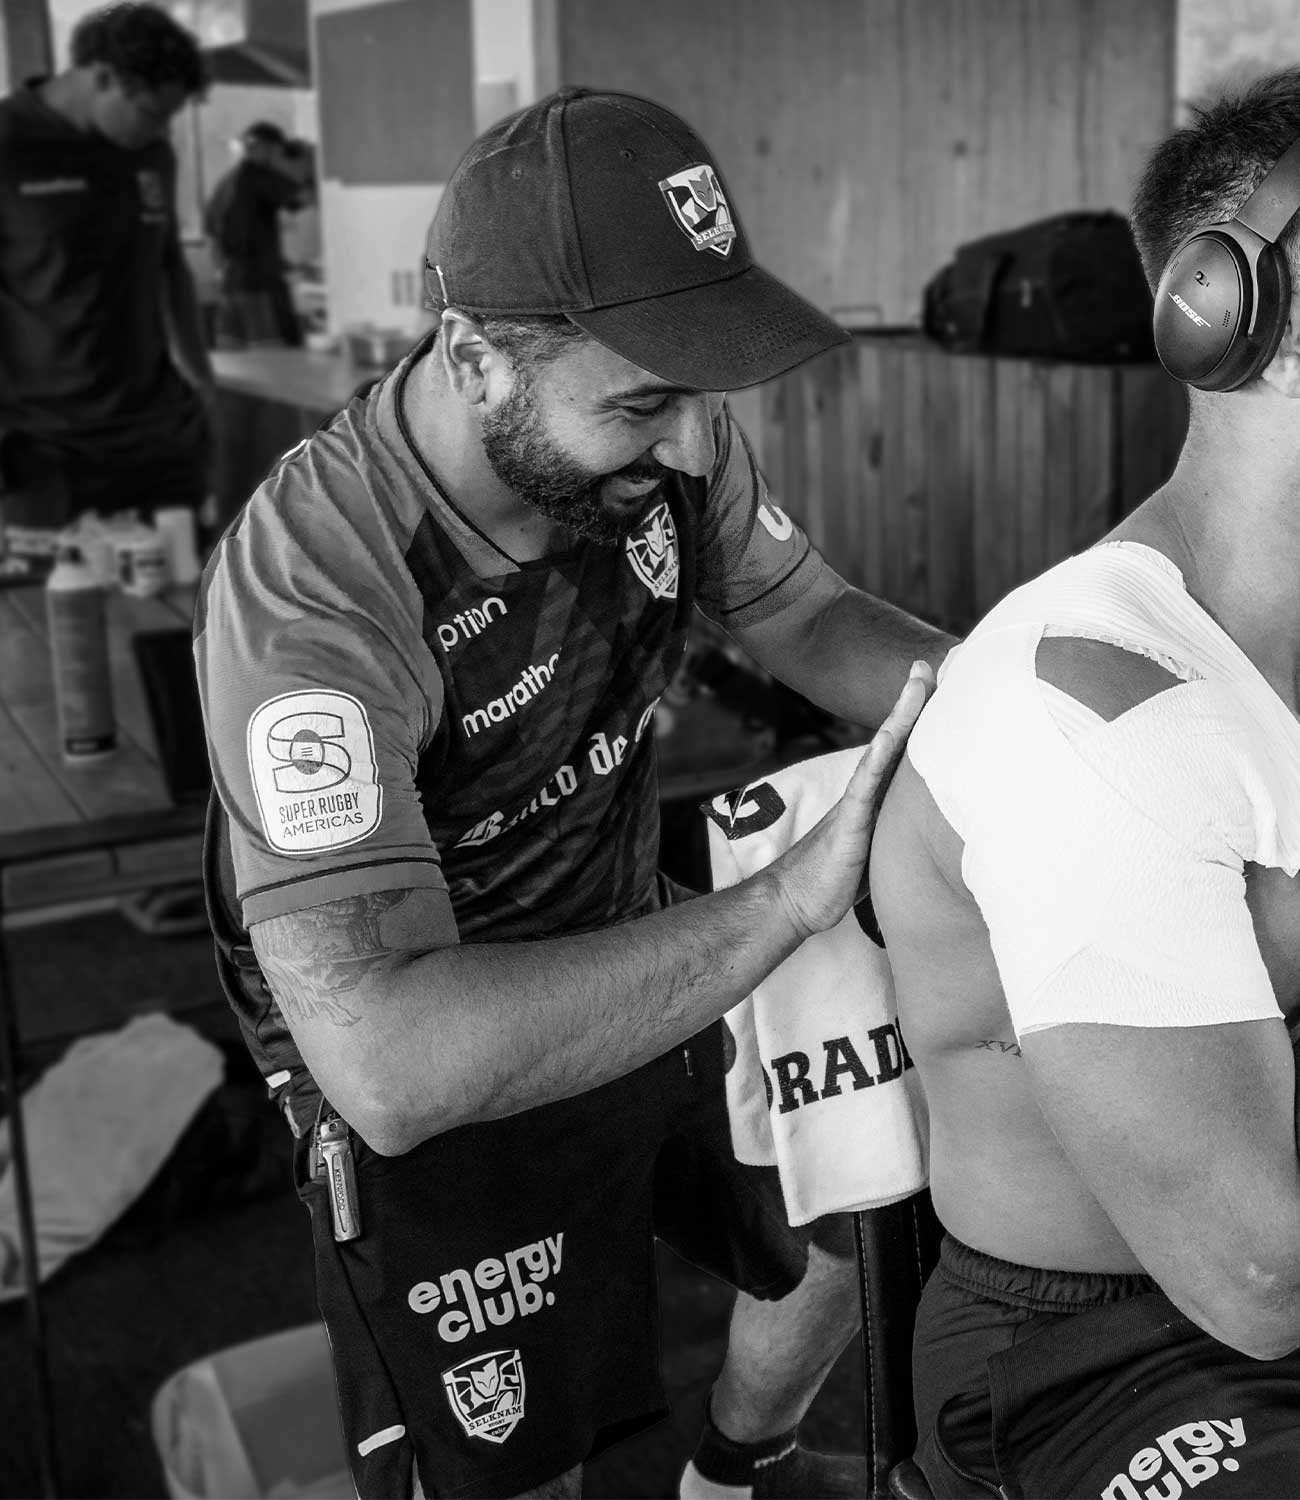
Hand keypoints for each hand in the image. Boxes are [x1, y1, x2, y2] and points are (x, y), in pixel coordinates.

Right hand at [769, 659, 934, 940]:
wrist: (795, 900)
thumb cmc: (835, 879)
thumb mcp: (875, 850)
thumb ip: (895, 833)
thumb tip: (927, 836)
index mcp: (876, 796)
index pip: (904, 750)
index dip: (920, 718)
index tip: (938, 684)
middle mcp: (867, 790)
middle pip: (898, 737)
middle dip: (916, 700)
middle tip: (931, 661)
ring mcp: (857, 801)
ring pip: (885, 748)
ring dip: (903, 712)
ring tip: (919, 679)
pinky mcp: (849, 821)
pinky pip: (867, 782)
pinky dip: (881, 753)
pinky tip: (894, 731)